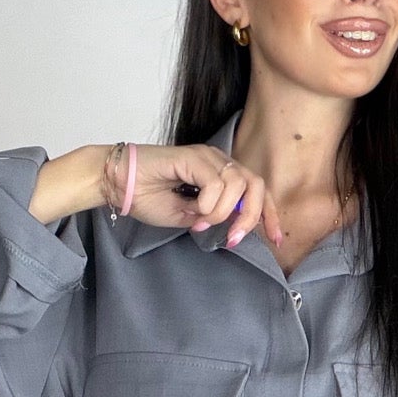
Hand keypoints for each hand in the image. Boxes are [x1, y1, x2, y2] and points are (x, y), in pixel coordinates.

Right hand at [100, 142, 283, 249]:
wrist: (121, 185)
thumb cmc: (150, 198)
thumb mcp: (191, 217)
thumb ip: (215, 219)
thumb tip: (233, 226)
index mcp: (221, 175)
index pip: (257, 191)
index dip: (269, 215)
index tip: (276, 240)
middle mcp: (218, 162)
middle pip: (256, 185)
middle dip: (251, 216)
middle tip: (233, 238)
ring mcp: (206, 157)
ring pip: (237, 185)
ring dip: (222, 212)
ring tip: (200, 221)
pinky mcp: (192, 156)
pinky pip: (216, 183)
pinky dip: (209, 203)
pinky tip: (194, 211)